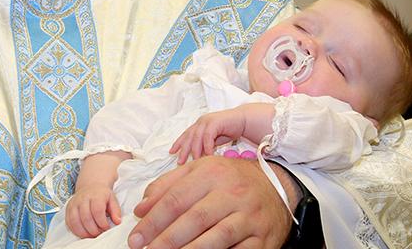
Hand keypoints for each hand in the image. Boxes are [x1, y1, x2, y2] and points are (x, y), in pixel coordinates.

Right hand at [65, 182, 121, 237]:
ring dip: (84, 232)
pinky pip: (69, 222)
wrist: (91, 186)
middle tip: (99, 233)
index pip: (97, 211)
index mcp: (96, 195)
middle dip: (94, 230)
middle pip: (86, 218)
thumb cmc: (102, 195)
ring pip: (75, 221)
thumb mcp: (112, 199)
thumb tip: (117, 221)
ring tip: (91, 235)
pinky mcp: (68, 209)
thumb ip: (116, 211)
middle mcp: (83, 198)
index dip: (102, 223)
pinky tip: (83, 232)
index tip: (106, 228)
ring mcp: (74, 203)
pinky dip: (75, 230)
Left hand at [127, 156, 295, 248]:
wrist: (275, 188)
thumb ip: (167, 186)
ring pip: (216, 238)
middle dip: (165, 239)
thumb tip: (141, 208)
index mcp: (212, 172)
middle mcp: (232, 192)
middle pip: (194, 219)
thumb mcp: (199, 171)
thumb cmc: (230, 180)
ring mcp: (249, 216)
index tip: (136, 237)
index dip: (153, 220)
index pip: (176, 198)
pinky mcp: (262, 238)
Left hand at [170, 108, 244, 163]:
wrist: (243, 120)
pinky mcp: (215, 122)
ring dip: (195, 150)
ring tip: (195, 161)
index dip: (178, 143)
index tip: (172, 152)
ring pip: (197, 137)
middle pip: (189, 136)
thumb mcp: (214, 140)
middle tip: (180, 161)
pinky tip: (208, 155)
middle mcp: (201, 122)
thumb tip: (197, 157)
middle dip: (183, 149)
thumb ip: (205, 146)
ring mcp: (207, 121)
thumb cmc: (229, 130)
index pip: (186, 135)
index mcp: (199, 125)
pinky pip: (208, 136)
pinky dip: (207, 146)